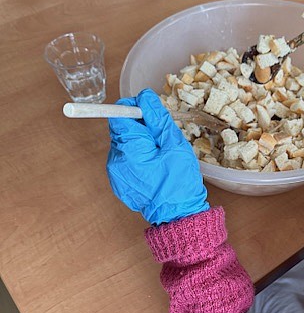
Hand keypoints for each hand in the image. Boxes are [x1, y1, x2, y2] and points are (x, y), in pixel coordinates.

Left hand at [107, 88, 208, 224]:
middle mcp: (116, 159)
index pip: (118, 115)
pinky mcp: (118, 182)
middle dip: (139, 128)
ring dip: (139, 144)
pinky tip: (153, 168)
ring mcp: (114, 173)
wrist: (177, 215)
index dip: (134, 110)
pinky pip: (124, 159)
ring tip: (159, 157)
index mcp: (129, 148)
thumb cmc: (179, 181)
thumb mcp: (174, 144)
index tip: (151, 116)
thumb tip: (144, 97)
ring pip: (123, 144)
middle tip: (161, 140)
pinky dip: (137, 158)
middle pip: (120, 129)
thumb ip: (157, 118)